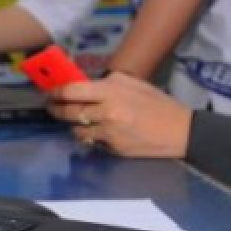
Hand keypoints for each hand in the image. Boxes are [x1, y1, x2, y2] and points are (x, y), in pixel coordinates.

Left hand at [46, 73, 191, 157]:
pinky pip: (92, 142)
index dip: (55, 93)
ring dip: (74, 126)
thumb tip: (82, 83)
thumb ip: (107, 83)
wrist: (181, 131)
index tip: (50, 93)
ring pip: (76, 130)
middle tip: (52, 108)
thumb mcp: (133, 84)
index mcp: (111, 90)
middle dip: (56, 110)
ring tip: (78, 121)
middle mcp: (107, 111)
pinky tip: (99, 132)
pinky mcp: (114, 148)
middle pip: (68, 112)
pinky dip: (92, 137)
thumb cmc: (158, 104)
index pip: (71, 91)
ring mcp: (109, 132)